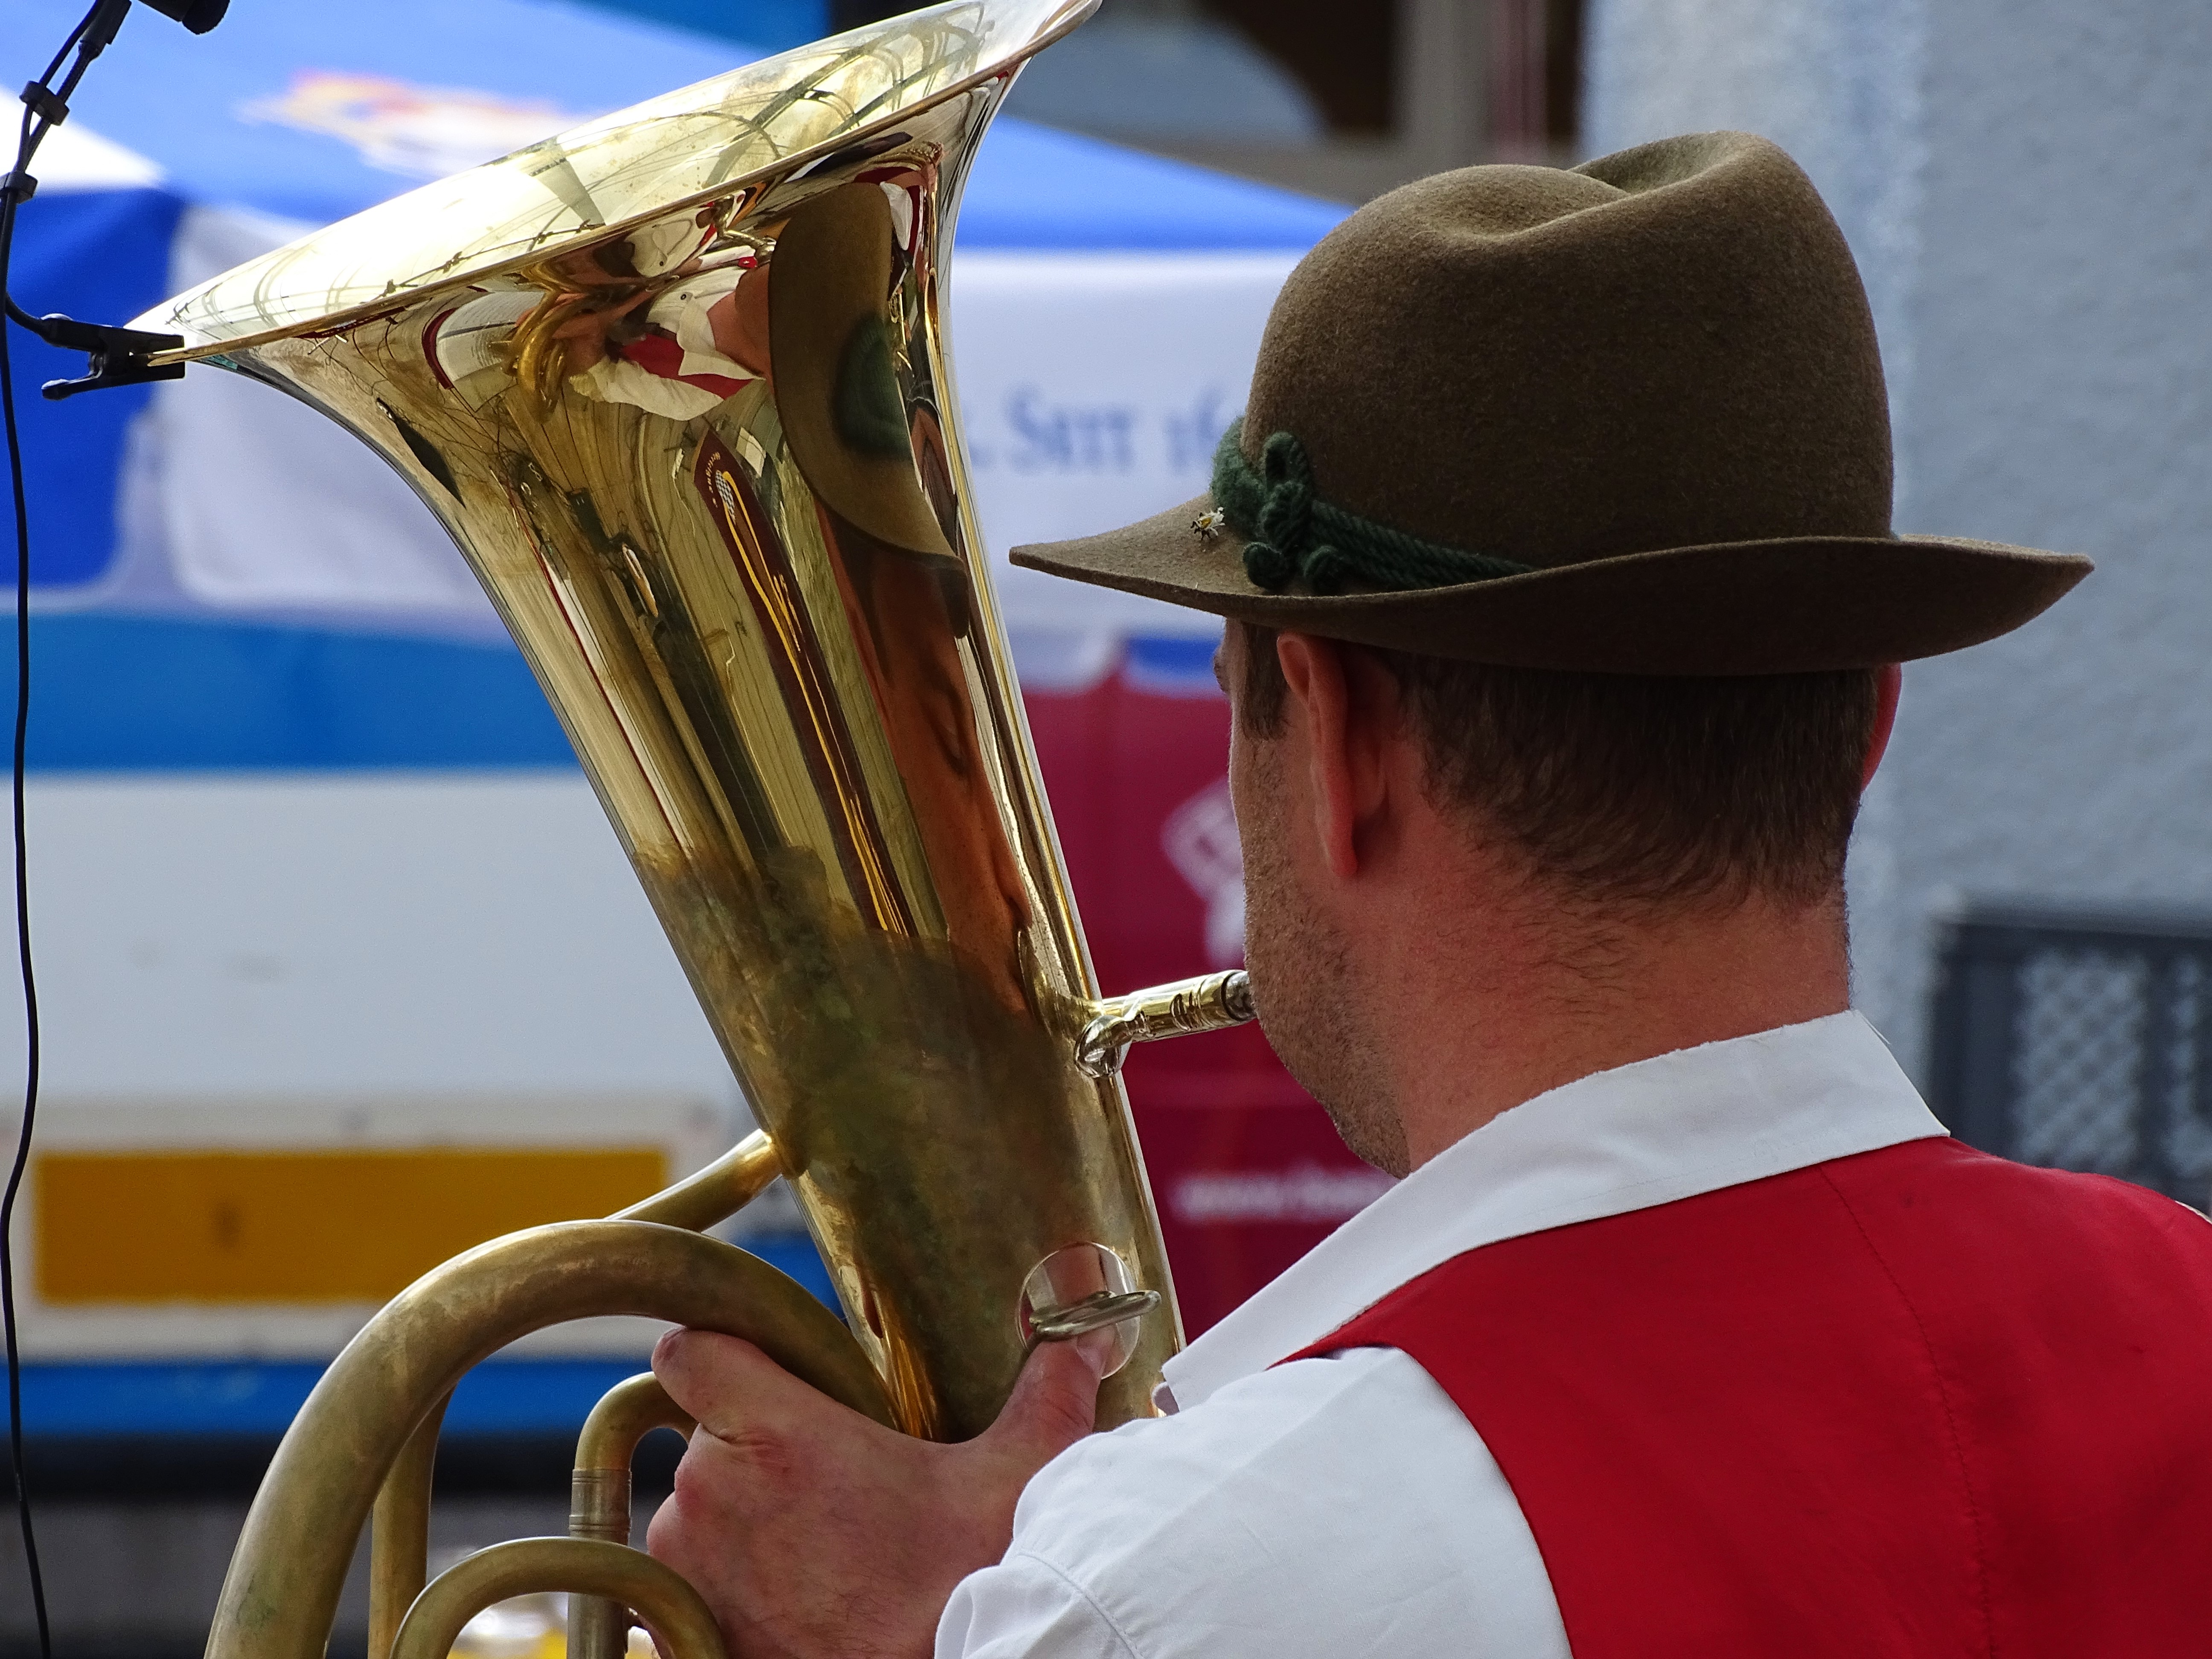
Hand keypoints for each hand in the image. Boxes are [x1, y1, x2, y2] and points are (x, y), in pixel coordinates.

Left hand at [646, 1326, 1111, 1658]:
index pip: (689, 1354)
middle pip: (705, 1434)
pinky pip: (685, 1582)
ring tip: (821, 1548)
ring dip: (740, 1519)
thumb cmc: (970, 1579)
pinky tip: (792, 1596)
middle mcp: (711, 1494)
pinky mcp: (687, 1631)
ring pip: (694, 1511)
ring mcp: (690, 1569)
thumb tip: (1087, 1339)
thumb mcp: (1017, 1473)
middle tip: (832, 1482)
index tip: (763, 1371)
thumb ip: (1047, 1391)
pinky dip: (725, 1583)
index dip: (719, 1353)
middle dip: (756, 1447)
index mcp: (774, 1434)